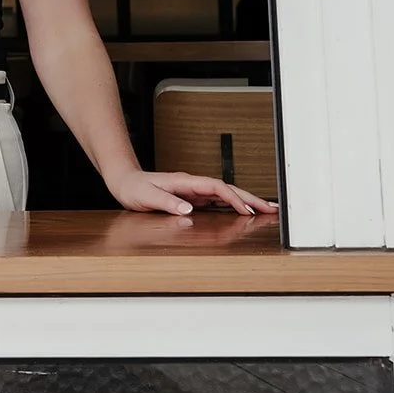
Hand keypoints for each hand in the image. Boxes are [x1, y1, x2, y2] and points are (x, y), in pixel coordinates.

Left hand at [106, 169, 278, 215]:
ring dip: (244, 201)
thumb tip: (189, 209)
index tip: (247, 211)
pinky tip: (241, 211)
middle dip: (250, 198)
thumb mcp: (146, 197)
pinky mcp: (190, 196)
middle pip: (227, 189)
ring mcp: (193, 190)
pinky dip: (231, 205)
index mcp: (185, 182)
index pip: (216, 188)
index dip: (233, 198)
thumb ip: (167, 202)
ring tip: (265, 210)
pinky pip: (216, 200)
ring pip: (225, 194)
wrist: (123, 181)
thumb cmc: (132, 188)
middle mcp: (192, 184)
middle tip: (271, 209)